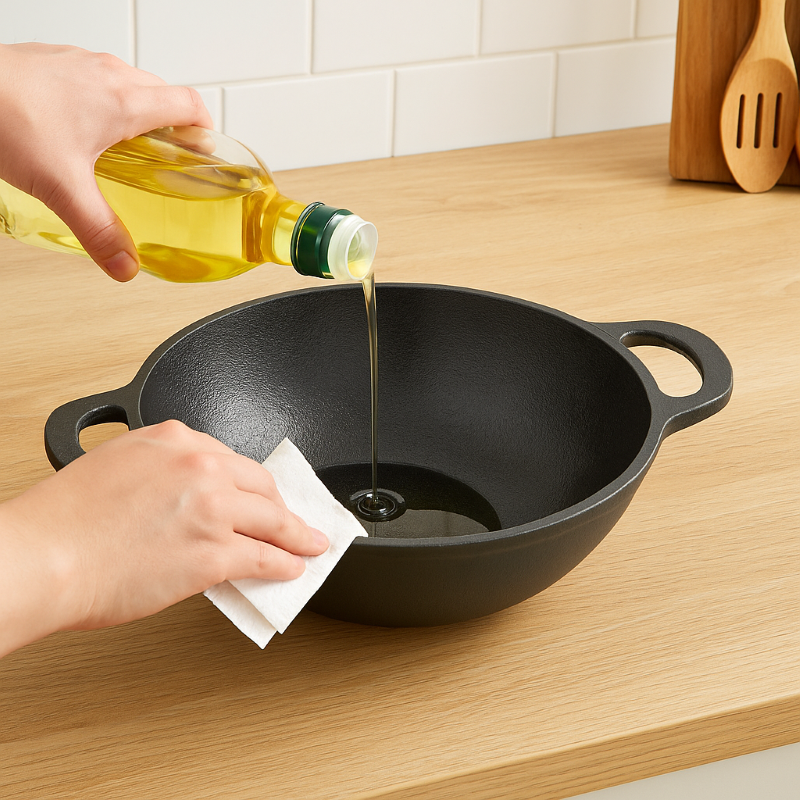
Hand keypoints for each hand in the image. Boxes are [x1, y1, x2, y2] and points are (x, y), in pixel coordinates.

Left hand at [0, 42, 212, 280]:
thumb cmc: (4, 116)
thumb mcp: (63, 188)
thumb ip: (100, 231)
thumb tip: (126, 265)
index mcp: (124, 101)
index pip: (189, 105)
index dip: (205, 130)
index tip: (204, 152)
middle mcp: (106, 74)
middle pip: (162, 95)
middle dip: (172, 127)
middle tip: (167, 159)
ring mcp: (77, 63)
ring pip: (127, 84)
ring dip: (136, 114)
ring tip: (124, 149)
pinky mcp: (51, 62)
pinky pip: (93, 78)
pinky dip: (100, 102)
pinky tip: (78, 131)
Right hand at [0, 421, 328, 656]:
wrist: (44, 558)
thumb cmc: (65, 520)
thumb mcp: (118, 466)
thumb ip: (162, 472)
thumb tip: (189, 501)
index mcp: (174, 438)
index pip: (229, 459)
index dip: (249, 482)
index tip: (258, 493)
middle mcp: (201, 465)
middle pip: (259, 484)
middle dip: (279, 504)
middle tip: (290, 518)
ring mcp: (213, 508)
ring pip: (273, 519)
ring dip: (297, 533)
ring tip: (310, 543)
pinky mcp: (216, 551)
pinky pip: (266, 556)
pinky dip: (287, 561)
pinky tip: (293, 566)